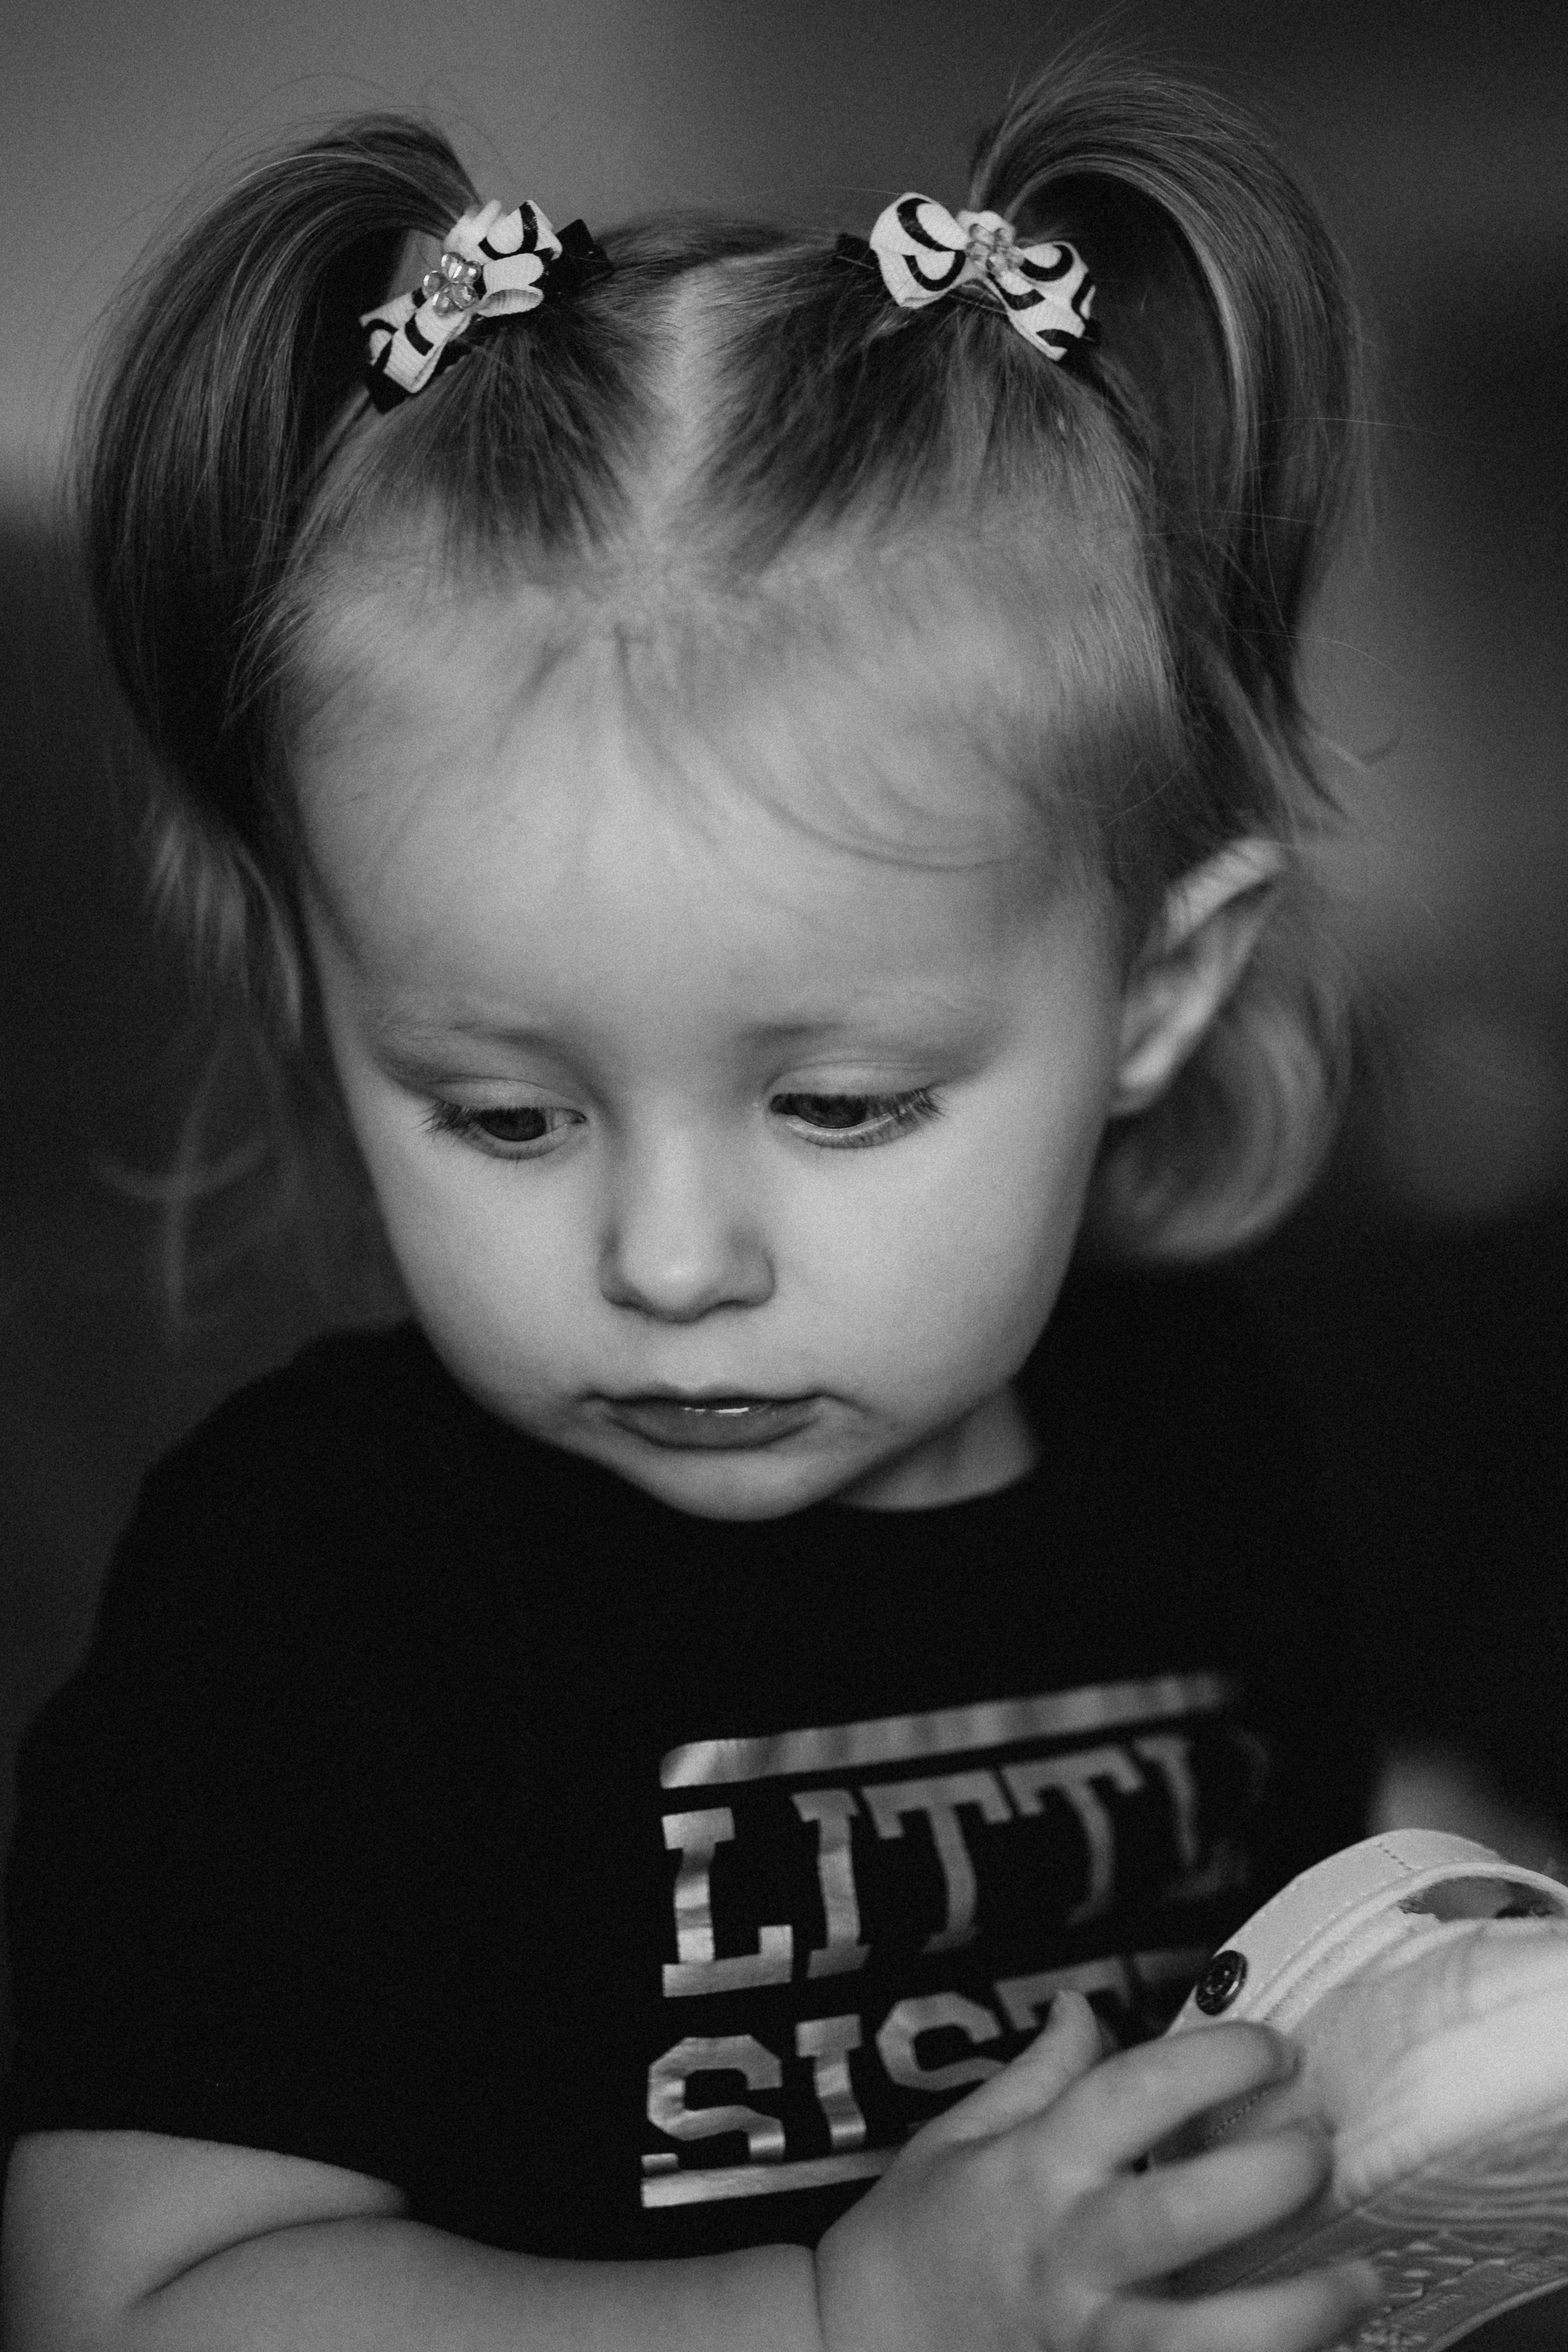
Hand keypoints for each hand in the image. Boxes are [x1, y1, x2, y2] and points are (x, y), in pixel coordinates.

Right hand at [813, 1990, 1378, 2351]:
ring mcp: (1086, 2338)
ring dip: (1292, 2314)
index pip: (1132, 2093)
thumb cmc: (913, 2241)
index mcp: (1034, 2168)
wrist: (853, 2350)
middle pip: (1180, 2214)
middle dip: (1266, 2178)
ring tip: (1360, 2280)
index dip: (1213, 2061)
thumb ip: (1033, 2076)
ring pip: (1202, 2340)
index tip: (1274, 2048)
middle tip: (1321, 2147)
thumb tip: (1085, 2007)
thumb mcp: (955, 2138)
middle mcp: (1066, 2252)